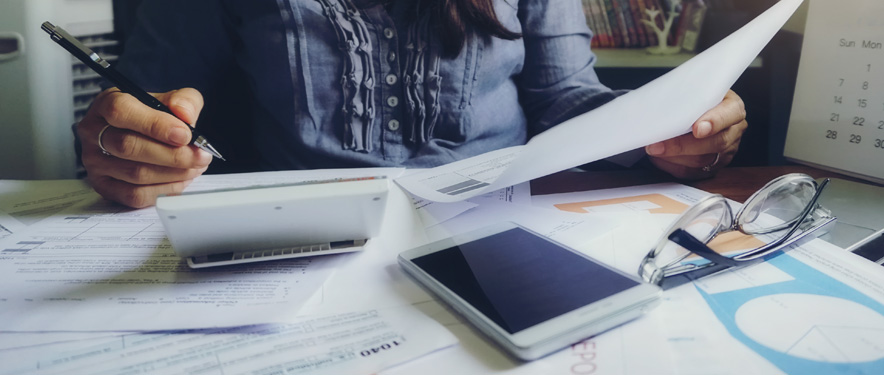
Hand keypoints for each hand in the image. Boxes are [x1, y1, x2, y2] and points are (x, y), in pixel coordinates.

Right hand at [77, 88, 211, 207]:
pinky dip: (164, 189)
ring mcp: (95, 162)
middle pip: (129, 147)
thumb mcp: (171, 100)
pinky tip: (181, 180)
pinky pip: (135, 195)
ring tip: (195, 166)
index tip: (184, 134)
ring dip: (173, 173)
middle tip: (200, 156)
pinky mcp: (104, 186)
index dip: (156, 125)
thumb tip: (186, 115)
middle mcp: (93, 132)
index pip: (122, 111)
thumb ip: (184, 101)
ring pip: (135, 173)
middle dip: (173, 155)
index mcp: (107, 104)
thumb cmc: (153, 117)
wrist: (139, 134)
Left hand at [644, 90, 746, 178]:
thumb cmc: (695, 98)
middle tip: (658, 145)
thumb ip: (688, 97)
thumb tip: (665, 105)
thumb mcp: (697, 90)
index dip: (714, 122)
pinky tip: (658, 158)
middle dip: (682, 145)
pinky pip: (692, 172)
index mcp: (733, 108)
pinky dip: (672, 166)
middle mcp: (733, 131)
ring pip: (702, 161)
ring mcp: (725, 151)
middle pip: (715, 143)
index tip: (697, 128)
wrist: (696, 111)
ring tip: (653, 150)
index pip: (729, 114)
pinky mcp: (712, 167)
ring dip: (673, 157)